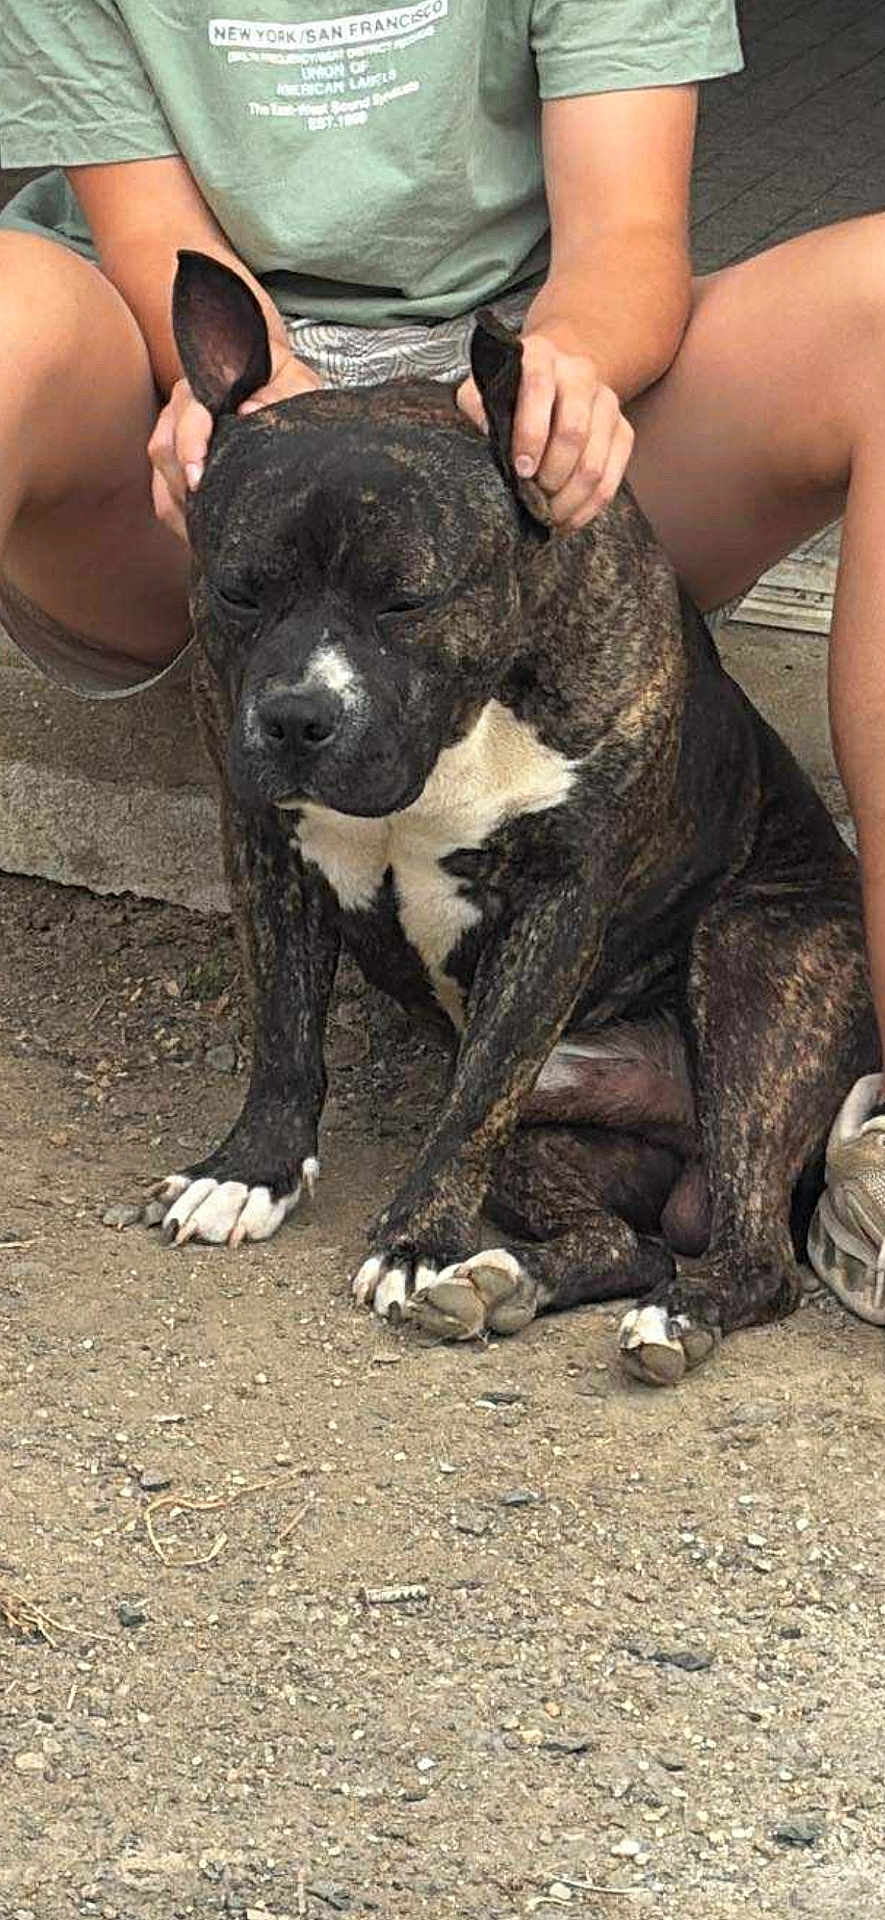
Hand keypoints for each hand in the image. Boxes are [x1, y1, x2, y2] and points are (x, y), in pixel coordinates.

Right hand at [148, 341, 322, 540]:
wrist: (276, 385)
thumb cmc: (283, 380)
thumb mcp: (294, 380)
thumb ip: (278, 392)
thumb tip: (250, 412)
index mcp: (204, 387)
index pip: (186, 416)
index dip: (189, 446)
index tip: (199, 477)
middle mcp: (181, 411)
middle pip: (164, 449)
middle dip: (182, 485)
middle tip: (206, 514)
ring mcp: (175, 438)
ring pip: (161, 477)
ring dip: (181, 506)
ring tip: (208, 530)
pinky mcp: (176, 465)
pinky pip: (165, 497)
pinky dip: (180, 519)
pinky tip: (203, 533)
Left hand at [457, 331, 633, 530]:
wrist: (552, 381)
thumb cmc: (509, 394)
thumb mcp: (481, 391)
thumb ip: (477, 407)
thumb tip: (490, 437)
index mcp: (540, 356)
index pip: (540, 391)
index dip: (531, 435)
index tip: (521, 470)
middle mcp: (579, 373)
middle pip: (574, 431)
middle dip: (552, 474)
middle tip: (533, 497)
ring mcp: (607, 402)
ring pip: (594, 462)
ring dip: (569, 498)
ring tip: (547, 515)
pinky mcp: (623, 429)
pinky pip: (613, 477)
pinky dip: (589, 506)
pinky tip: (567, 519)